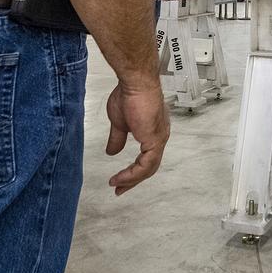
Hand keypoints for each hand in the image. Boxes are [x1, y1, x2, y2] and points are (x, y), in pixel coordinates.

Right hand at [105, 78, 169, 194]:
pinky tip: (121, 177)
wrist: (135, 83)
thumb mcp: (119, 122)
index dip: (133, 171)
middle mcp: (160, 136)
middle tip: (119, 189)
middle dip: (133, 180)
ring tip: (117, 185)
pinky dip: (133, 174)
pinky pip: (146, 165)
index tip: (119, 180)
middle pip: (149, 166)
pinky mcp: (155, 140)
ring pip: (148, 168)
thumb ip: (118, 138)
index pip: (146, 158)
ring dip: (131, 179)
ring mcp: (159, 138)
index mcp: (152, 131)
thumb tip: (112, 152)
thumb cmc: (129, 94)